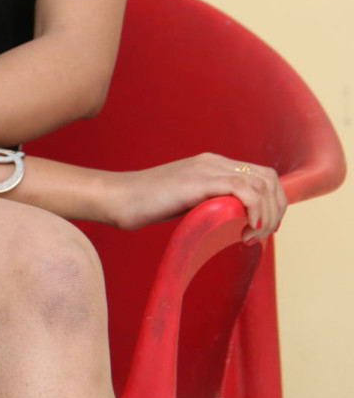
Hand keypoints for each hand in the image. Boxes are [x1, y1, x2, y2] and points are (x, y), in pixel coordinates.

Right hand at [106, 153, 287, 240]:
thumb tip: (230, 221)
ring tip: (250, 236)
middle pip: (269, 177)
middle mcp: (214, 161)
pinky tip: (245, 230)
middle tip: (262, 234)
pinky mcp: (199, 181)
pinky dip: (254, 212)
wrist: (120, 197)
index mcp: (212, 164)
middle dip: (276, 209)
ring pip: (261, 184)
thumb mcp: (187, 201)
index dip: (273, 201)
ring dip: (266, 214)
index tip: (264, 227)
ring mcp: (207, 169)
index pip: (261, 174)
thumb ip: (209, 202)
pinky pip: (243, 190)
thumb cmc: (147, 204)